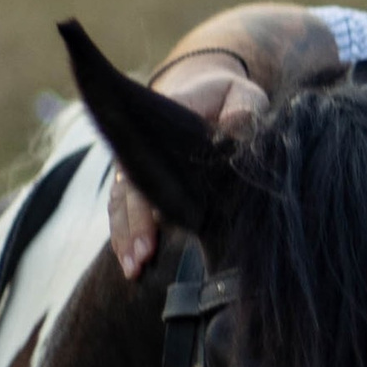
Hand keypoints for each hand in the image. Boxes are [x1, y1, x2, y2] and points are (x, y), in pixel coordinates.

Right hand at [109, 54, 266, 280]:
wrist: (205, 94)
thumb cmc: (227, 98)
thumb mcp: (241, 94)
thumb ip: (244, 108)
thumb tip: (238, 126)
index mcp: (162, 126)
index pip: (150, 160)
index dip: (151, 192)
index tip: (158, 221)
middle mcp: (142, 149)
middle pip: (132, 190)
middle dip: (135, 226)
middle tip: (141, 259)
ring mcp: (137, 170)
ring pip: (122, 205)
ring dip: (126, 238)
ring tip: (134, 271)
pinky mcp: (140, 187)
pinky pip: (125, 213)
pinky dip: (126, 238)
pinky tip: (132, 267)